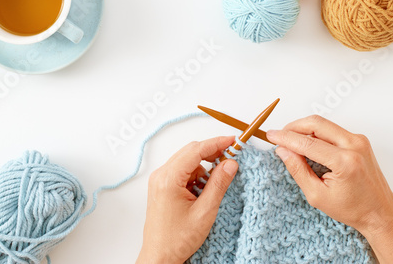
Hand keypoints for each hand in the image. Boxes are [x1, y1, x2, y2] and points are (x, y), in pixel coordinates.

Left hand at [136, 137, 238, 263]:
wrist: (160, 256)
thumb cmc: (178, 239)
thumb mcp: (205, 211)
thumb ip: (219, 184)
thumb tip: (230, 163)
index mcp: (168, 179)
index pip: (195, 150)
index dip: (216, 143)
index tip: (233, 141)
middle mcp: (161, 175)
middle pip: (190, 152)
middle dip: (211, 152)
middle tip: (231, 156)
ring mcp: (160, 180)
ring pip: (187, 161)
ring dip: (203, 167)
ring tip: (214, 184)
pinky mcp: (162, 186)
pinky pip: (182, 172)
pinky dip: (195, 175)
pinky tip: (203, 190)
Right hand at [267, 115, 392, 262]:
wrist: (380, 212)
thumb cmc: (353, 209)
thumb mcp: (318, 196)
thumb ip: (298, 170)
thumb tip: (283, 151)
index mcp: (345, 162)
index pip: (307, 142)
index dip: (285, 137)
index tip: (271, 135)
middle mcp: (354, 146)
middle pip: (316, 123)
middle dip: (294, 127)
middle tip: (279, 136)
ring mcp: (359, 140)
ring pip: (324, 124)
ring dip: (304, 129)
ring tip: (291, 141)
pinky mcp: (359, 140)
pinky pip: (332, 129)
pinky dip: (316, 133)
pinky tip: (307, 144)